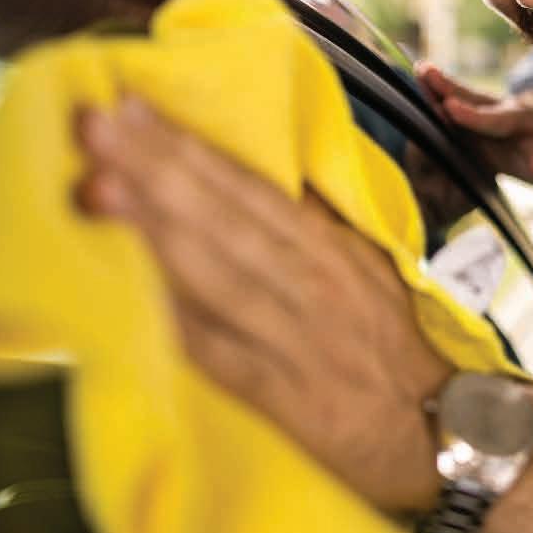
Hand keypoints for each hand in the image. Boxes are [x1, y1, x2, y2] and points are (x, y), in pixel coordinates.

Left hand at [74, 96, 449, 514]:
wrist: (436, 429)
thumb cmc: (390, 342)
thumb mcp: (368, 265)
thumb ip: (315, 220)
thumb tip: (263, 164)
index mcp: (331, 245)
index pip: (250, 184)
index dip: (189, 144)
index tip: (130, 104)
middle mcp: (313, 281)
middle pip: (224, 216)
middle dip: (156, 166)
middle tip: (96, 124)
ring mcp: (296, 337)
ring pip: (216, 274)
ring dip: (154, 229)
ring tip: (96, 187)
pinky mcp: (282, 396)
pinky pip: (220, 353)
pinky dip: (177, 319)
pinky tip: (127, 292)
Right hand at [415, 62, 532, 186]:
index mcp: (523, 121)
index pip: (496, 119)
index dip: (474, 115)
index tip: (451, 107)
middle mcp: (502, 110)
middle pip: (474, 98)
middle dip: (450, 86)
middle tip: (425, 72)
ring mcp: (486, 112)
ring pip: (460, 97)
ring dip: (437, 86)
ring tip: (417, 71)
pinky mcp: (474, 120)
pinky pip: (452, 107)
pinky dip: (434, 97)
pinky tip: (416, 87)